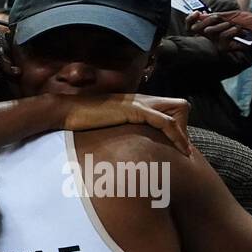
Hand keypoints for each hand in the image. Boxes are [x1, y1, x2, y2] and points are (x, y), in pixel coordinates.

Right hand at [54, 93, 191, 155]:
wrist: (68, 111)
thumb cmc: (81, 120)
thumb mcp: (105, 124)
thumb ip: (117, 128)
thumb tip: (122, 145)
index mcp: (137, 103)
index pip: (170, 108)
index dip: (177, 126)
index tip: (174, 146)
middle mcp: (143, 100)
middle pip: (181, 106)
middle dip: (184, 128)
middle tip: (178, 148)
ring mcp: (140, 103)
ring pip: (178, 111)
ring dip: (183, 133)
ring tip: (184, 152)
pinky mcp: (135, 110)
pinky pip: (164, 122)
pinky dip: (175, 135)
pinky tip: (179, 148)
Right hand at [187, 9, 251, 57]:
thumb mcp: (237, 15)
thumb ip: (220, 15)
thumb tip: (202, 15)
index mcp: (217, 26)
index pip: (197, 25)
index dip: (191, 20)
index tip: (195, 14)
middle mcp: (216, 35)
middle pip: (198, 29)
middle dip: (207, 20)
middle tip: (216, 17)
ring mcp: (220, 42)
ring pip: (210, 32)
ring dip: (222, 25)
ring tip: (235, 26)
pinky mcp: (227, 48)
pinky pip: (221, 39)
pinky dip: (230, 31)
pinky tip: (238, 30)